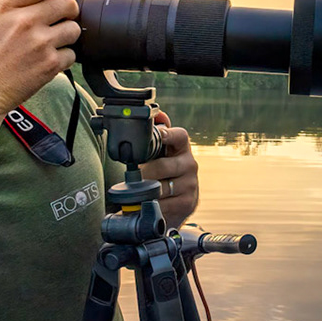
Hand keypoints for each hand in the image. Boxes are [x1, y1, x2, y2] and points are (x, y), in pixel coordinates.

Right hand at [0, 0, 79, 114]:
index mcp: (3, 7)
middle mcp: (24, 22)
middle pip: (66, 3)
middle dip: (68, 7)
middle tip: (63, 14)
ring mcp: (39, 43)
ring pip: (73, 28)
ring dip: (67, 33)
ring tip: (55, 39)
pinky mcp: (49, 65)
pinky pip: (71, 54)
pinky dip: (64, 57)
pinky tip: (50, 58)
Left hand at [139, 110, 198, 227]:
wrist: (178, 204)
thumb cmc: (164, 173)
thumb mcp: (161, 153)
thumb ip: (158, 135)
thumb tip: (158, 115)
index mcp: (182, 148)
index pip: (179, 135)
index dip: (167, 134)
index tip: (155, 136)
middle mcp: (190, 164)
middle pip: (161, 166)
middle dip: (142, 173)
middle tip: (131, 177)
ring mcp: (190, 184)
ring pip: (160, 187)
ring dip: (144, 191)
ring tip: (134, 193)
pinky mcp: (187, 202)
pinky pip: (162, 204)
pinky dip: (150, 206)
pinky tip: (144, 205)